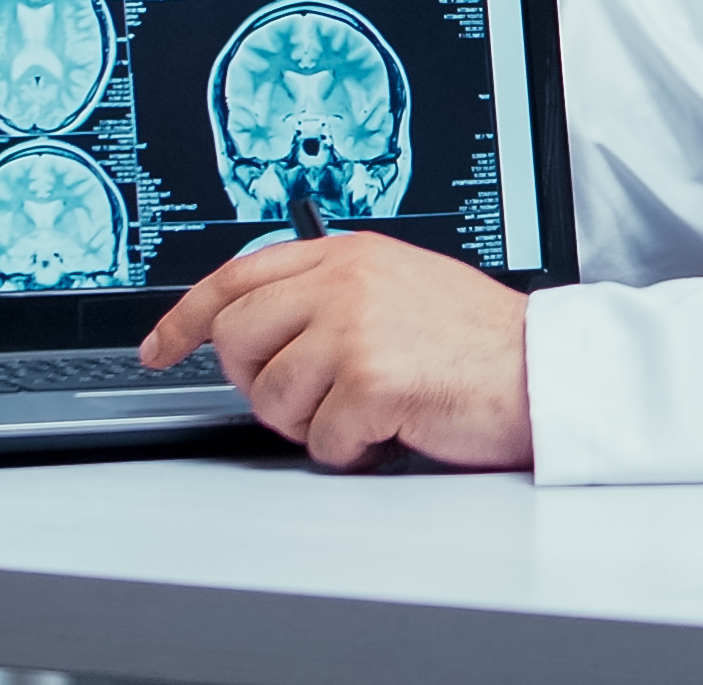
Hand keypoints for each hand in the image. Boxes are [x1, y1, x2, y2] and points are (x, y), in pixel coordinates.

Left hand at [140, 232, 534, 470]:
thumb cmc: (477, 340)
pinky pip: (320, 439)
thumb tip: (254, 328)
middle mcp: (346, 282)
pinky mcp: (372, 382)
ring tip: (366, 407)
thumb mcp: (399, 284)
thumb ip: (330, 291)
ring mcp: (357, 330)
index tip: (161, 346)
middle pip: (237, 340)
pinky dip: (350, 449)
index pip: (236, 276)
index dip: (185, 317)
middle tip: (307, 395)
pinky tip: (389, 427)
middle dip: (258, 382)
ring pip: (271, 397)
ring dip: (312, 421)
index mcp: (348, 253)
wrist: (542, 369)